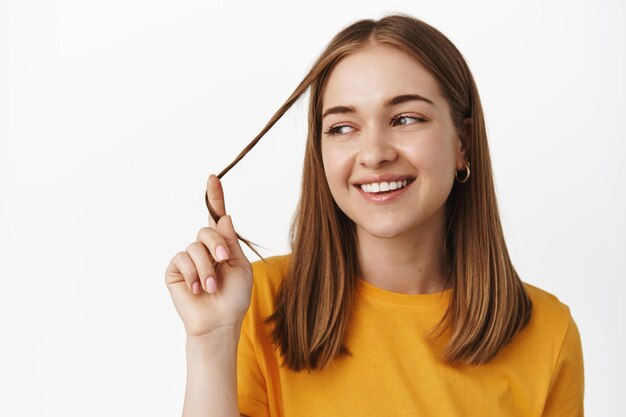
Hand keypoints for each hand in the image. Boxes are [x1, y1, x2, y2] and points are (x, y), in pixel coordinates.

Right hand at [165, 175, 252, 336]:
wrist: (219, 321)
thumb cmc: (234, 297)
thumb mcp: (240, 266)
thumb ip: (231, 242)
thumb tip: (224, 217)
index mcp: (222, 246)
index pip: (216, 217)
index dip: (214, 197)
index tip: (213, 178)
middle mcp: (203, 249)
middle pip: (207, 229)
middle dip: (217, 245)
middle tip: (224, 262)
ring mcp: (188, 259)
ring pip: (195, 246)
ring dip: (207, 268)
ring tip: (212, 287)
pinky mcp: (174, 270)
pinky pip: (182, 259)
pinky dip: (193, 274)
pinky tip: (197, 289)